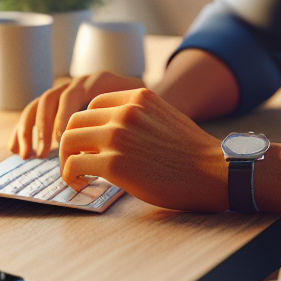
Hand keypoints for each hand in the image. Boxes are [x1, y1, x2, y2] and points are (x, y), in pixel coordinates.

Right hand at [8, 71, 143, 158]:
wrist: (152, 102)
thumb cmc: (151, 111)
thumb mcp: (144, 107)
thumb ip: (130, 115)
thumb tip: (111, 137)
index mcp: (99, 80)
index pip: (73, 95)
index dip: (63, 118)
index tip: (61, 143)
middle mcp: (80, 82)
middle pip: (51, 97)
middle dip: (42, 126)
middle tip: (42, 153)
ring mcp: (69, 91)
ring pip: (39, 104)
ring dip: (28, 129)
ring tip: (25, 155)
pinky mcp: (61, 105)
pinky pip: (37, 112)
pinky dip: (25, 130)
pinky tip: (16, 149)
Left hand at [59, 87, 227, 211]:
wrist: (214, 171)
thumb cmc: (193, 153)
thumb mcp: (165, 117)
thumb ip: (139, 118)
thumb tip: (113, 133)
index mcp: (138, 96)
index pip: (94, 104)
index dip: (88, 126)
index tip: (90, 143)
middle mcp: (125, 111)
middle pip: (76, 120)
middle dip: (71, 142)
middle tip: (77, 160)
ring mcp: (117, 136)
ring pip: (68, 140)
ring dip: (66, 159)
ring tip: (76, 175)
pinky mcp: (113, 163)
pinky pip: (73, 165)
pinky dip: (70, 176)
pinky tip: (81, 184)